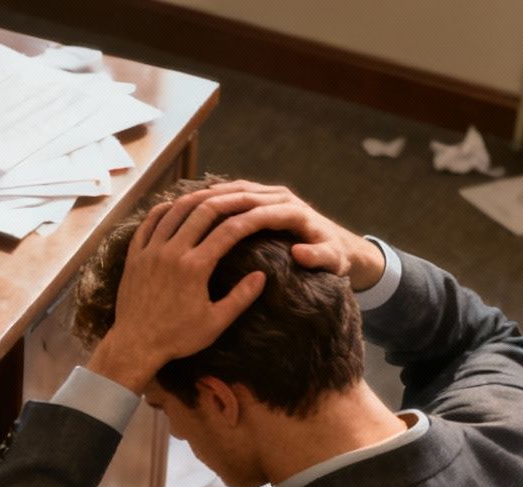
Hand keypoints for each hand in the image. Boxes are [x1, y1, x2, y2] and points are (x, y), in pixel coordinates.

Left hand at [86, 191, 270, 391]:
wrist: (135, 345)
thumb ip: (240, 298)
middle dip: (224, 200)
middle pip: (201, 211)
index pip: (228, 231)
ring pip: (173, 212)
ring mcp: (150, 252)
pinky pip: (147, 224)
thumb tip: (262, 276)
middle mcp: (172, 252)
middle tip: (237, 196)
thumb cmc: (177, 337)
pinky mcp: (134, 256)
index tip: (258, 212)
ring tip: (209, 194)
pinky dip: (161, 210)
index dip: (247, 218)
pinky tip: (172, 206)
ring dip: (193, 199)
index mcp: (195, 267)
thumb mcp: (215, 323)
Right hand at [176, 182, 385, 288]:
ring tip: (183, 209)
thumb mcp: (333, 262)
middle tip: (187, 215)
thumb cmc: (334, 258)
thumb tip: (300, 253)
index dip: (237, 221)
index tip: (214, 233)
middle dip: (216, 202)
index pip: (263, 212)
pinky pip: (235, 192)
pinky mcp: (265, 196)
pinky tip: (193, 206)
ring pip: (236, 188)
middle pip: (244, 194)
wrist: (339, 246)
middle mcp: (284, 197)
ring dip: (210, 195)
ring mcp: (273, 193)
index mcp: (297, 212)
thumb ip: (319, 258)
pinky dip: (215, 196)